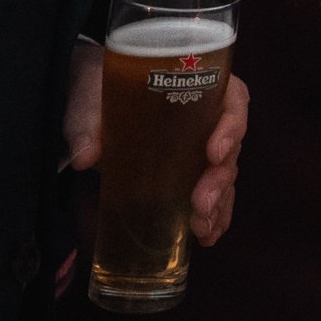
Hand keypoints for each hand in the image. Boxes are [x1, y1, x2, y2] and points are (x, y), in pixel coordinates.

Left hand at [66, 43, 247, 244]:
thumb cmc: (100, 86)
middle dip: (221, 178)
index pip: (233, 100)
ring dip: (220, 202)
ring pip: (225, 173)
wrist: (90, 97)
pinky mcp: (187, 172)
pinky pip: (213, 192)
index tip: (214, 152)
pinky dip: (215, 214)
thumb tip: (87, 156)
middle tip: (201, 204)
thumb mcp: (90, 95)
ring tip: (203, 229)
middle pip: (231, 145)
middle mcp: (208, 116)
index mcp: (199, 85)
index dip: (231, 126)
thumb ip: (87, 121)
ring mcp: (200, 147)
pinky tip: (208, 236)